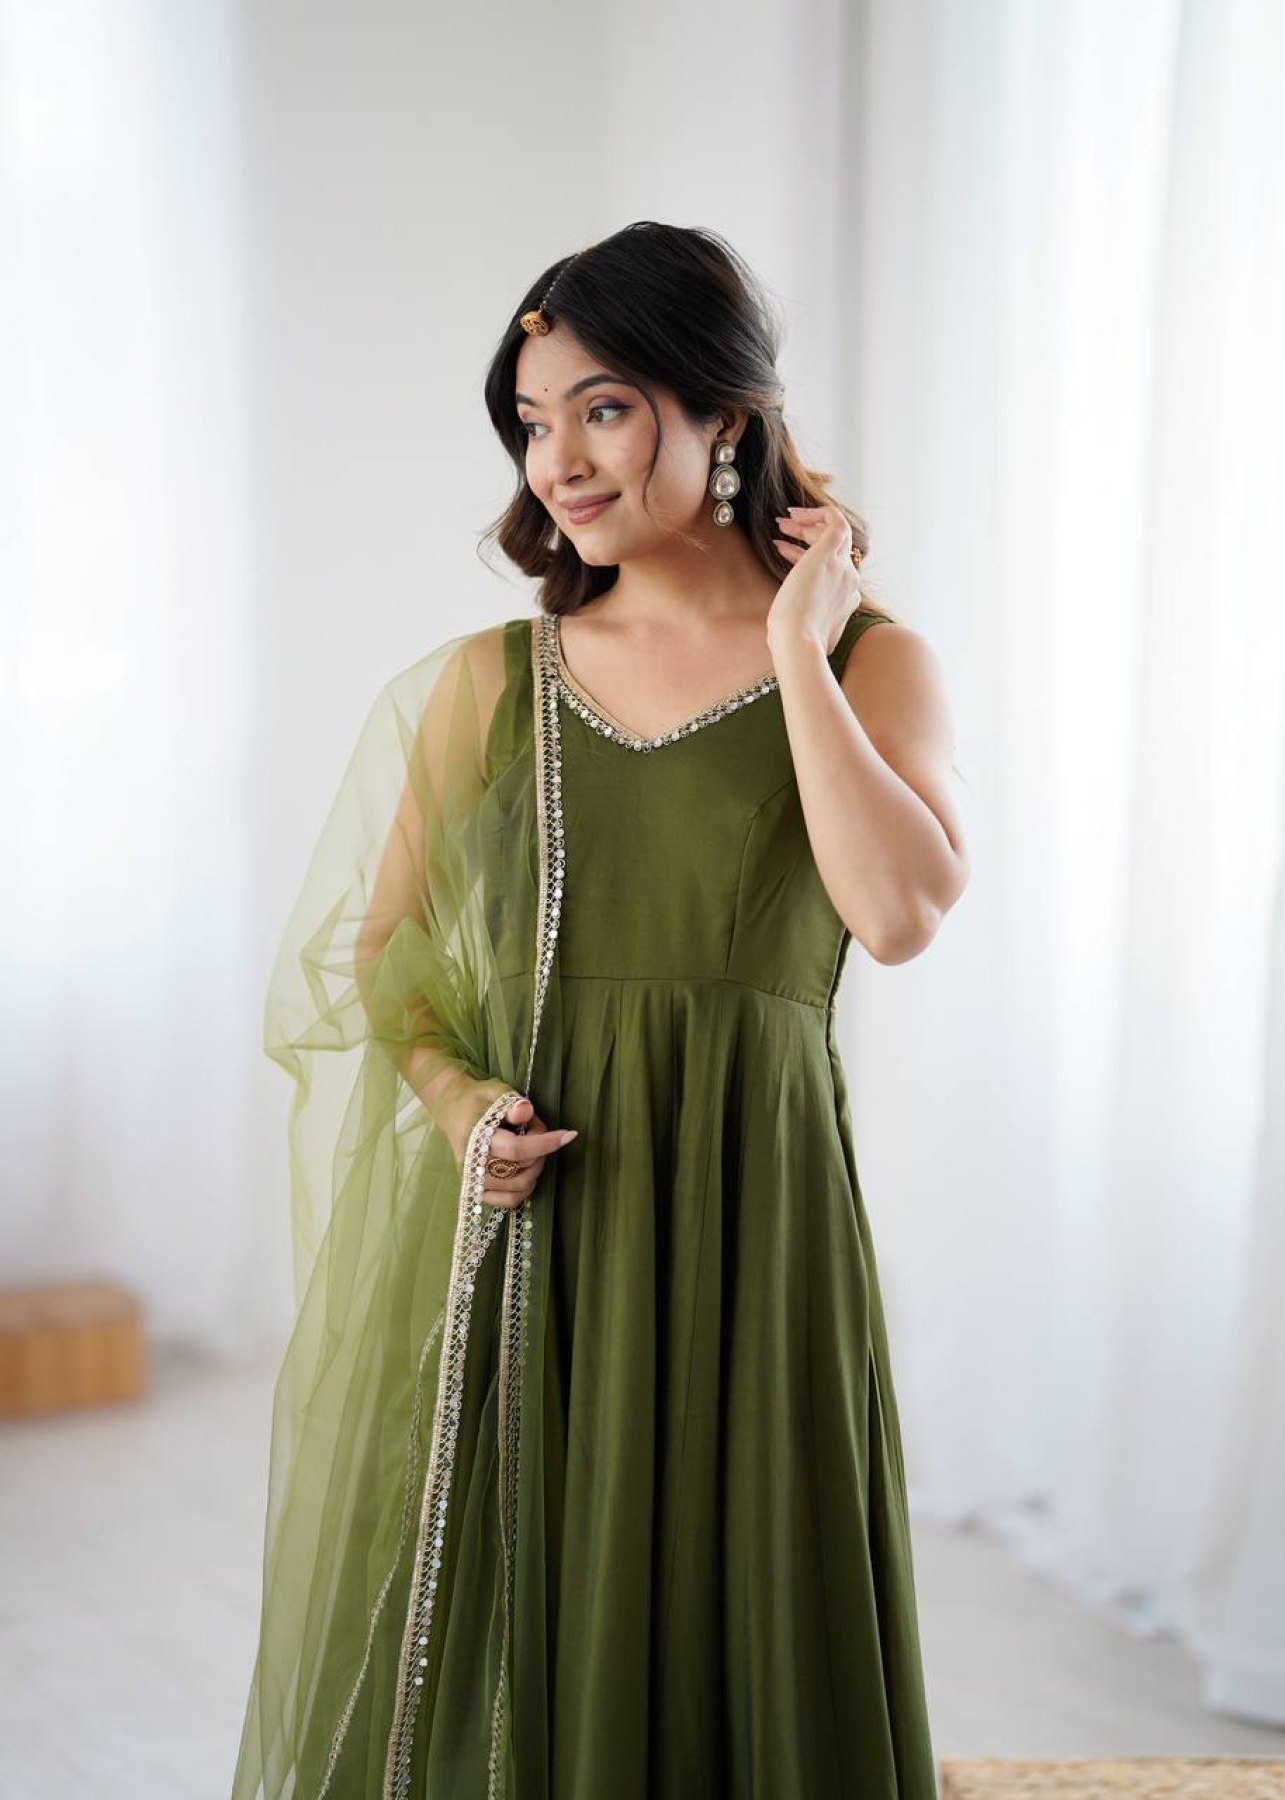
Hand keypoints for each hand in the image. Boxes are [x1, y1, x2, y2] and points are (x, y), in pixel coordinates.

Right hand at [479, 1094, 577, 1210]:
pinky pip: (508, 1201)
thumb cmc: (478, 1099)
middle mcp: (472, 1164)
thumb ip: (511, 1102)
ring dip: (535, 1167)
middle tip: (535, 1127)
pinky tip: (527, 1170)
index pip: (516, 1149)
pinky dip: (525, 1189)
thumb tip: (526, 1111)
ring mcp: (473, 1181)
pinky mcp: (477, 1191)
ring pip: (519, 1187)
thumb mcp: (495, 1090)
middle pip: (522, 1167)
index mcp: (475, 1138)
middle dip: (541, 1148)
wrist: (453, 1111)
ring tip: (530, 1147)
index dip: (546, 1143)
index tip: (569, 1135)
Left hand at [767, 504, 863, 658]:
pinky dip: (818, 512)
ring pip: (837, 532)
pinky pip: (836, 521)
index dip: (804, 555)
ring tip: (784, 521)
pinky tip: (797, 513)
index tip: (782, 550)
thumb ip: (798, 630)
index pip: (831, 567)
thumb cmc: (792, 643)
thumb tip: (780, 639)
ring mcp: (842, 567)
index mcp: (845, 600)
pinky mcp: (829, 554)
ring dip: (810, 522)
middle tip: (782, 527)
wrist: (797, 642)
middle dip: (807, 534)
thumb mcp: (801, 634)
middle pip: (836, 547)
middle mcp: (849, 581)